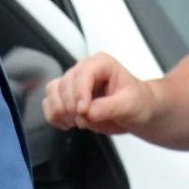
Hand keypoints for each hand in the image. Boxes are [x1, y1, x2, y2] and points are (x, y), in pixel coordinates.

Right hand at [42, 53, 156, 134]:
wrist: (138, 113)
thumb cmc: (138, 102)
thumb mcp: (130, 104)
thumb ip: (109, 107)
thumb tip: (88, 113)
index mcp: (100, 64)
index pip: (82, 74)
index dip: (79, 92)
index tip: (83, 111)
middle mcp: (84, 70)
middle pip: (64, 84)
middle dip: (70, 105)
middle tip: (83, 120)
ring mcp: (74, 84)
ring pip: (53, 91)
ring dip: (59, 110)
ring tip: (75, 122)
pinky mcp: (67, 98)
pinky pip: (49, 104)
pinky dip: (54, 116)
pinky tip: (67, 124)